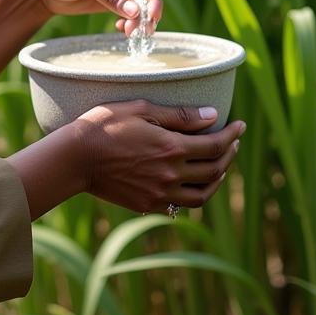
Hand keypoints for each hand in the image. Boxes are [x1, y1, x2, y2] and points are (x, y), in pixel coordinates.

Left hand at [23, 0, 162, 35]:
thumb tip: (136, 12)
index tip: (152, 18)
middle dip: (146, 13)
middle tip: (142, 33)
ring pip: (138, 6)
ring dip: (138, 21)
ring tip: (129, 34)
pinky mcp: (110, 0)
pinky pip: (127, 13)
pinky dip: (128, 22)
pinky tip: (120, 29)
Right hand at [71, 100, 244, 212]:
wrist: (74, 158)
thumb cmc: (104, 126)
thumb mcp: (141, 109)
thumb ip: (179, 115)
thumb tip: (212, 115)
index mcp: (172, 148)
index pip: (215, 145)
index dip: (232, 135)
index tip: (240, 125)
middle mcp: (171, 174)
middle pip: (214, 170)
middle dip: (229, 154)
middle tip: (232, 142)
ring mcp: (160, 193)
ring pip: (202, 194)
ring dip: (217, 179)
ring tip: (219, 166)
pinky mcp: (147, 204)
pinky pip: (180, 205)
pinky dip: (193, 194)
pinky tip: (191, 183)